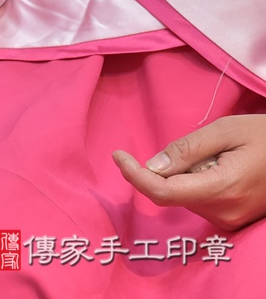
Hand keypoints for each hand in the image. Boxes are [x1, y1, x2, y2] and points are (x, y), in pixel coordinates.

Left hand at [113, 114, 265, 229]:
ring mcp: (230, 220)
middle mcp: (224, 212)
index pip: (162, 192)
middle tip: (201, 147)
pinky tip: (223, 167)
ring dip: (187, 174)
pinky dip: (198, 181)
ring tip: (220, 156)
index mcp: (222, 188)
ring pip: (185, 196)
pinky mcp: (234, 221)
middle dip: (168, 168)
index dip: (134, 175)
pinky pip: (200, 200)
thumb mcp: (226, 130)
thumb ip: (186, 149)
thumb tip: (152, 166)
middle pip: (172, 193)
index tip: (118, 155)